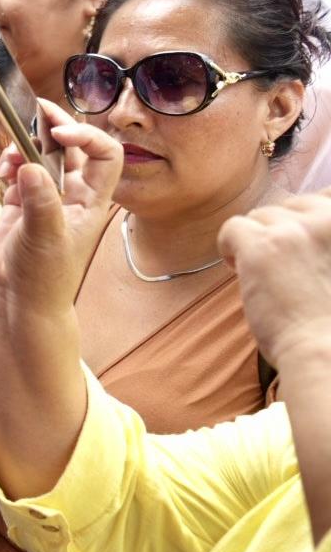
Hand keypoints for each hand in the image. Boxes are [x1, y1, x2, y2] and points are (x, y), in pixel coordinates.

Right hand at [0, 100, 121, 315]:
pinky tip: (3, 166)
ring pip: (42, 156)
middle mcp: (72, 194)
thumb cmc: (45, 277)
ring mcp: (45, 197)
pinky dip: (10, 162)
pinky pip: (18, 171)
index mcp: (91, 201)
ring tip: (11, 149)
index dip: (87, 136)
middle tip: (34, 110)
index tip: (60, 132)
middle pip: (72, 148)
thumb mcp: (46, 238)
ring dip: (27, 145)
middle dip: (55, 127)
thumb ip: (40, 202)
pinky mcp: (21, 203)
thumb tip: (28, 164)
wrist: (20, 300)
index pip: (105, 155)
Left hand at [219, 190, 330, 368]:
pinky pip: (233, 227)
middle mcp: (329, 218)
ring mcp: (297, 230)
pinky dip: (231, 248)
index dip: (308, 225)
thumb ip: (330, 243)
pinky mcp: (264, 246)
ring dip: (258, 241)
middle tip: (283, 266)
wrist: (328, 354)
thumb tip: (316, 213)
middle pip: (293, 205)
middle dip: (283, 231)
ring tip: (265, 273)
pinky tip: (241, 271)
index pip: (326, 197)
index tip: (304, 251)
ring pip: (262, 215)